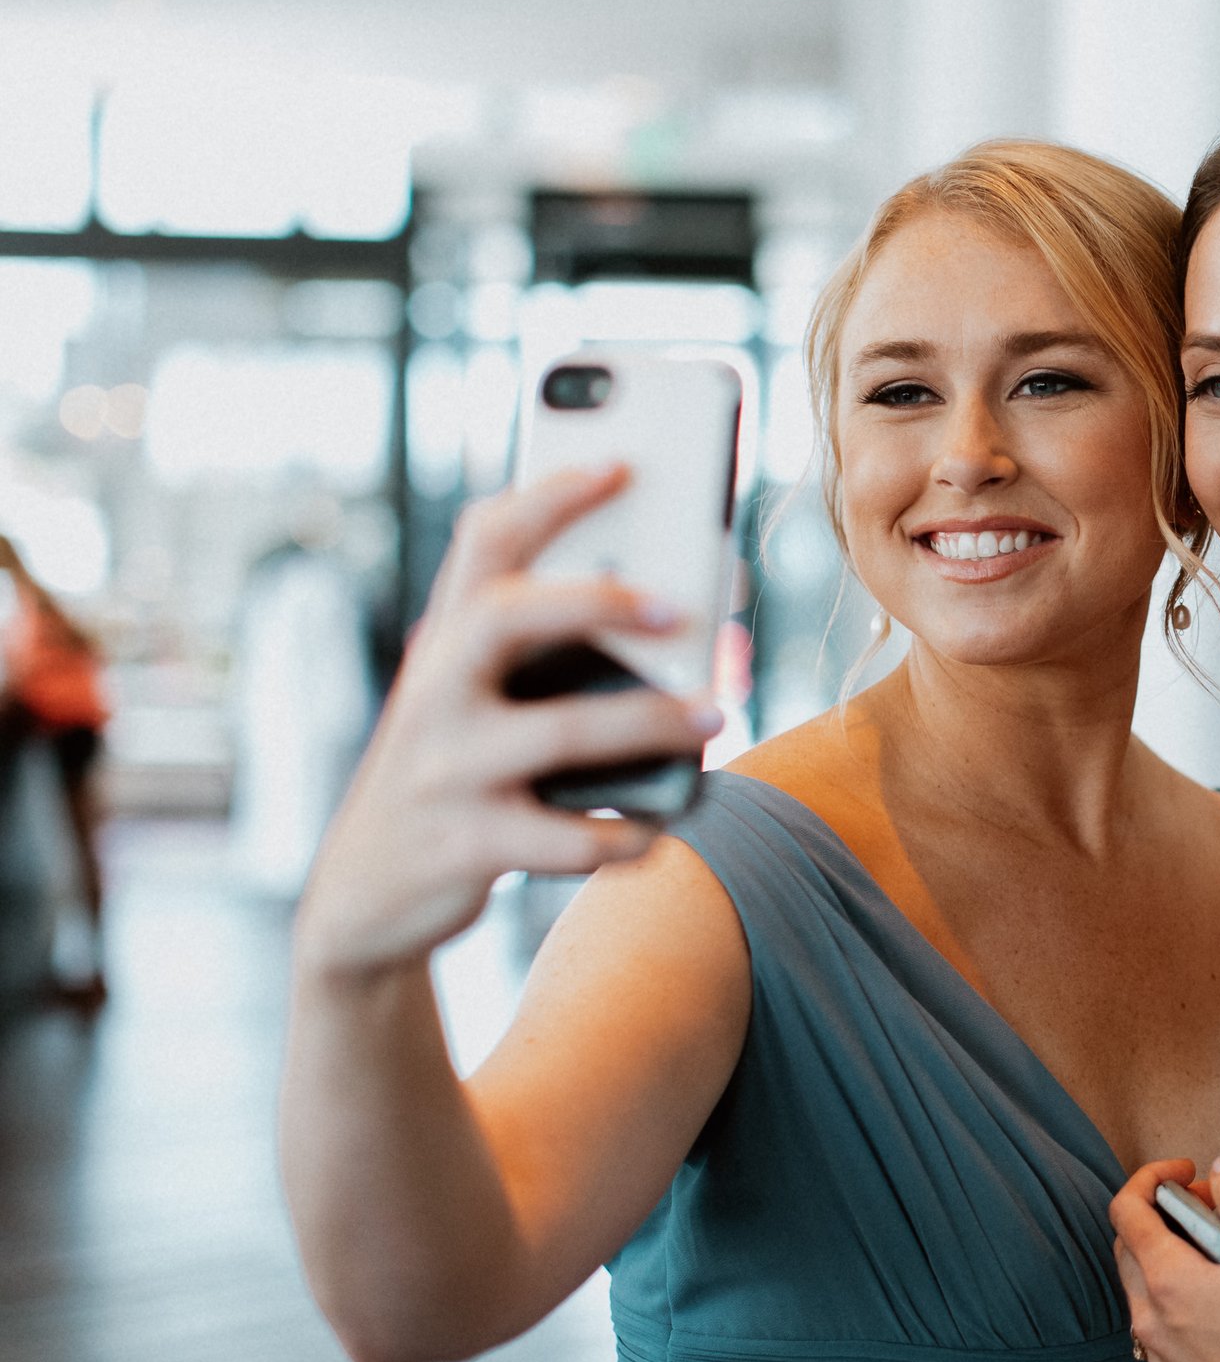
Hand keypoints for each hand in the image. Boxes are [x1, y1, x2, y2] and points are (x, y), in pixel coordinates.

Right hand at [296, 466, 722, 979]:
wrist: (362, 897)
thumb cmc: (459, 775)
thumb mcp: (478, 705)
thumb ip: (554, 661)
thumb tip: (698, 625)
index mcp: (445, 643)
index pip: (485, 540)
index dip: (550, 496)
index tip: (620, 464)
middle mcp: (434, 693)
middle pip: (505, 617)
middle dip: (595, 599)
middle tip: (679, 606)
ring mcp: (444, 770)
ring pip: (557, 733)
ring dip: (648, 721)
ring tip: (714, 716)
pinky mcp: (464, 846)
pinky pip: (565, 837)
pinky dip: (624, 832)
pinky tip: (660, 826)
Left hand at [1110, 1155, 1219, 1361]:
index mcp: (1166, 1284)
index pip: (1126, 1210)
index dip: (1152, 1178)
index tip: (1186, 1172)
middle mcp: (1152, 1330)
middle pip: (1130, 1257)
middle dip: (1162, 1223)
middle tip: (1210, 1216)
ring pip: (1151, 1310)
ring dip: (1176, 1281)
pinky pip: (1173, 1360)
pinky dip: (1192, 1334)